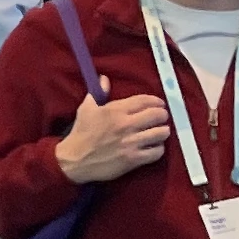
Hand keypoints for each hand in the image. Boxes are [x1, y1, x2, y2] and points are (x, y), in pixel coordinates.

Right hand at [57, 92, 174, 185]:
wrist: (75, 159)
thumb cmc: (82, 133)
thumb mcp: (87, 109)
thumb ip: (98, 92)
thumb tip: (104, 78)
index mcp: (116, 110)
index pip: (144, 101)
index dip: (156, 101)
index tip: (159, 104)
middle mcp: (126, 124)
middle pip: (157, 115)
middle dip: (162, 115)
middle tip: (161, 118)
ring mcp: (131, 143)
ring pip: (160, 133)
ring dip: (163, 132)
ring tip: (160, 132)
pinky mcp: (133, 159)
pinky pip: (156, 152)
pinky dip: (158, 149)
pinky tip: (154, 147)